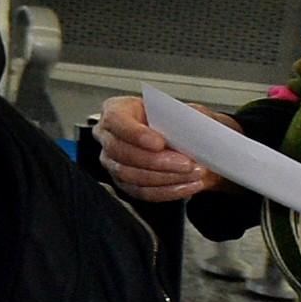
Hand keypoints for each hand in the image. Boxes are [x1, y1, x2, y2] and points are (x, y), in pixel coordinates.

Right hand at [94, 94, 216, 206]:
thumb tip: (192, 125)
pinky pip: (141, 191)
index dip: (136, 134)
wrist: (174, 138)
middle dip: (156, 161)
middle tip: (185, 163)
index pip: (116, 120)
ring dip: (165, 178)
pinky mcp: (123, 183)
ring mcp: (112, 162)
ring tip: (192, 174)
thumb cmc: (170, 121)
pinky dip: (167, 191)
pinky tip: (187, 186)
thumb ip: (182, 115)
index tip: (160, 143)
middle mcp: (108, 137)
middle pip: (121, 152)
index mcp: (116, 111)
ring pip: (130, 175)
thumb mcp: (178, 109)